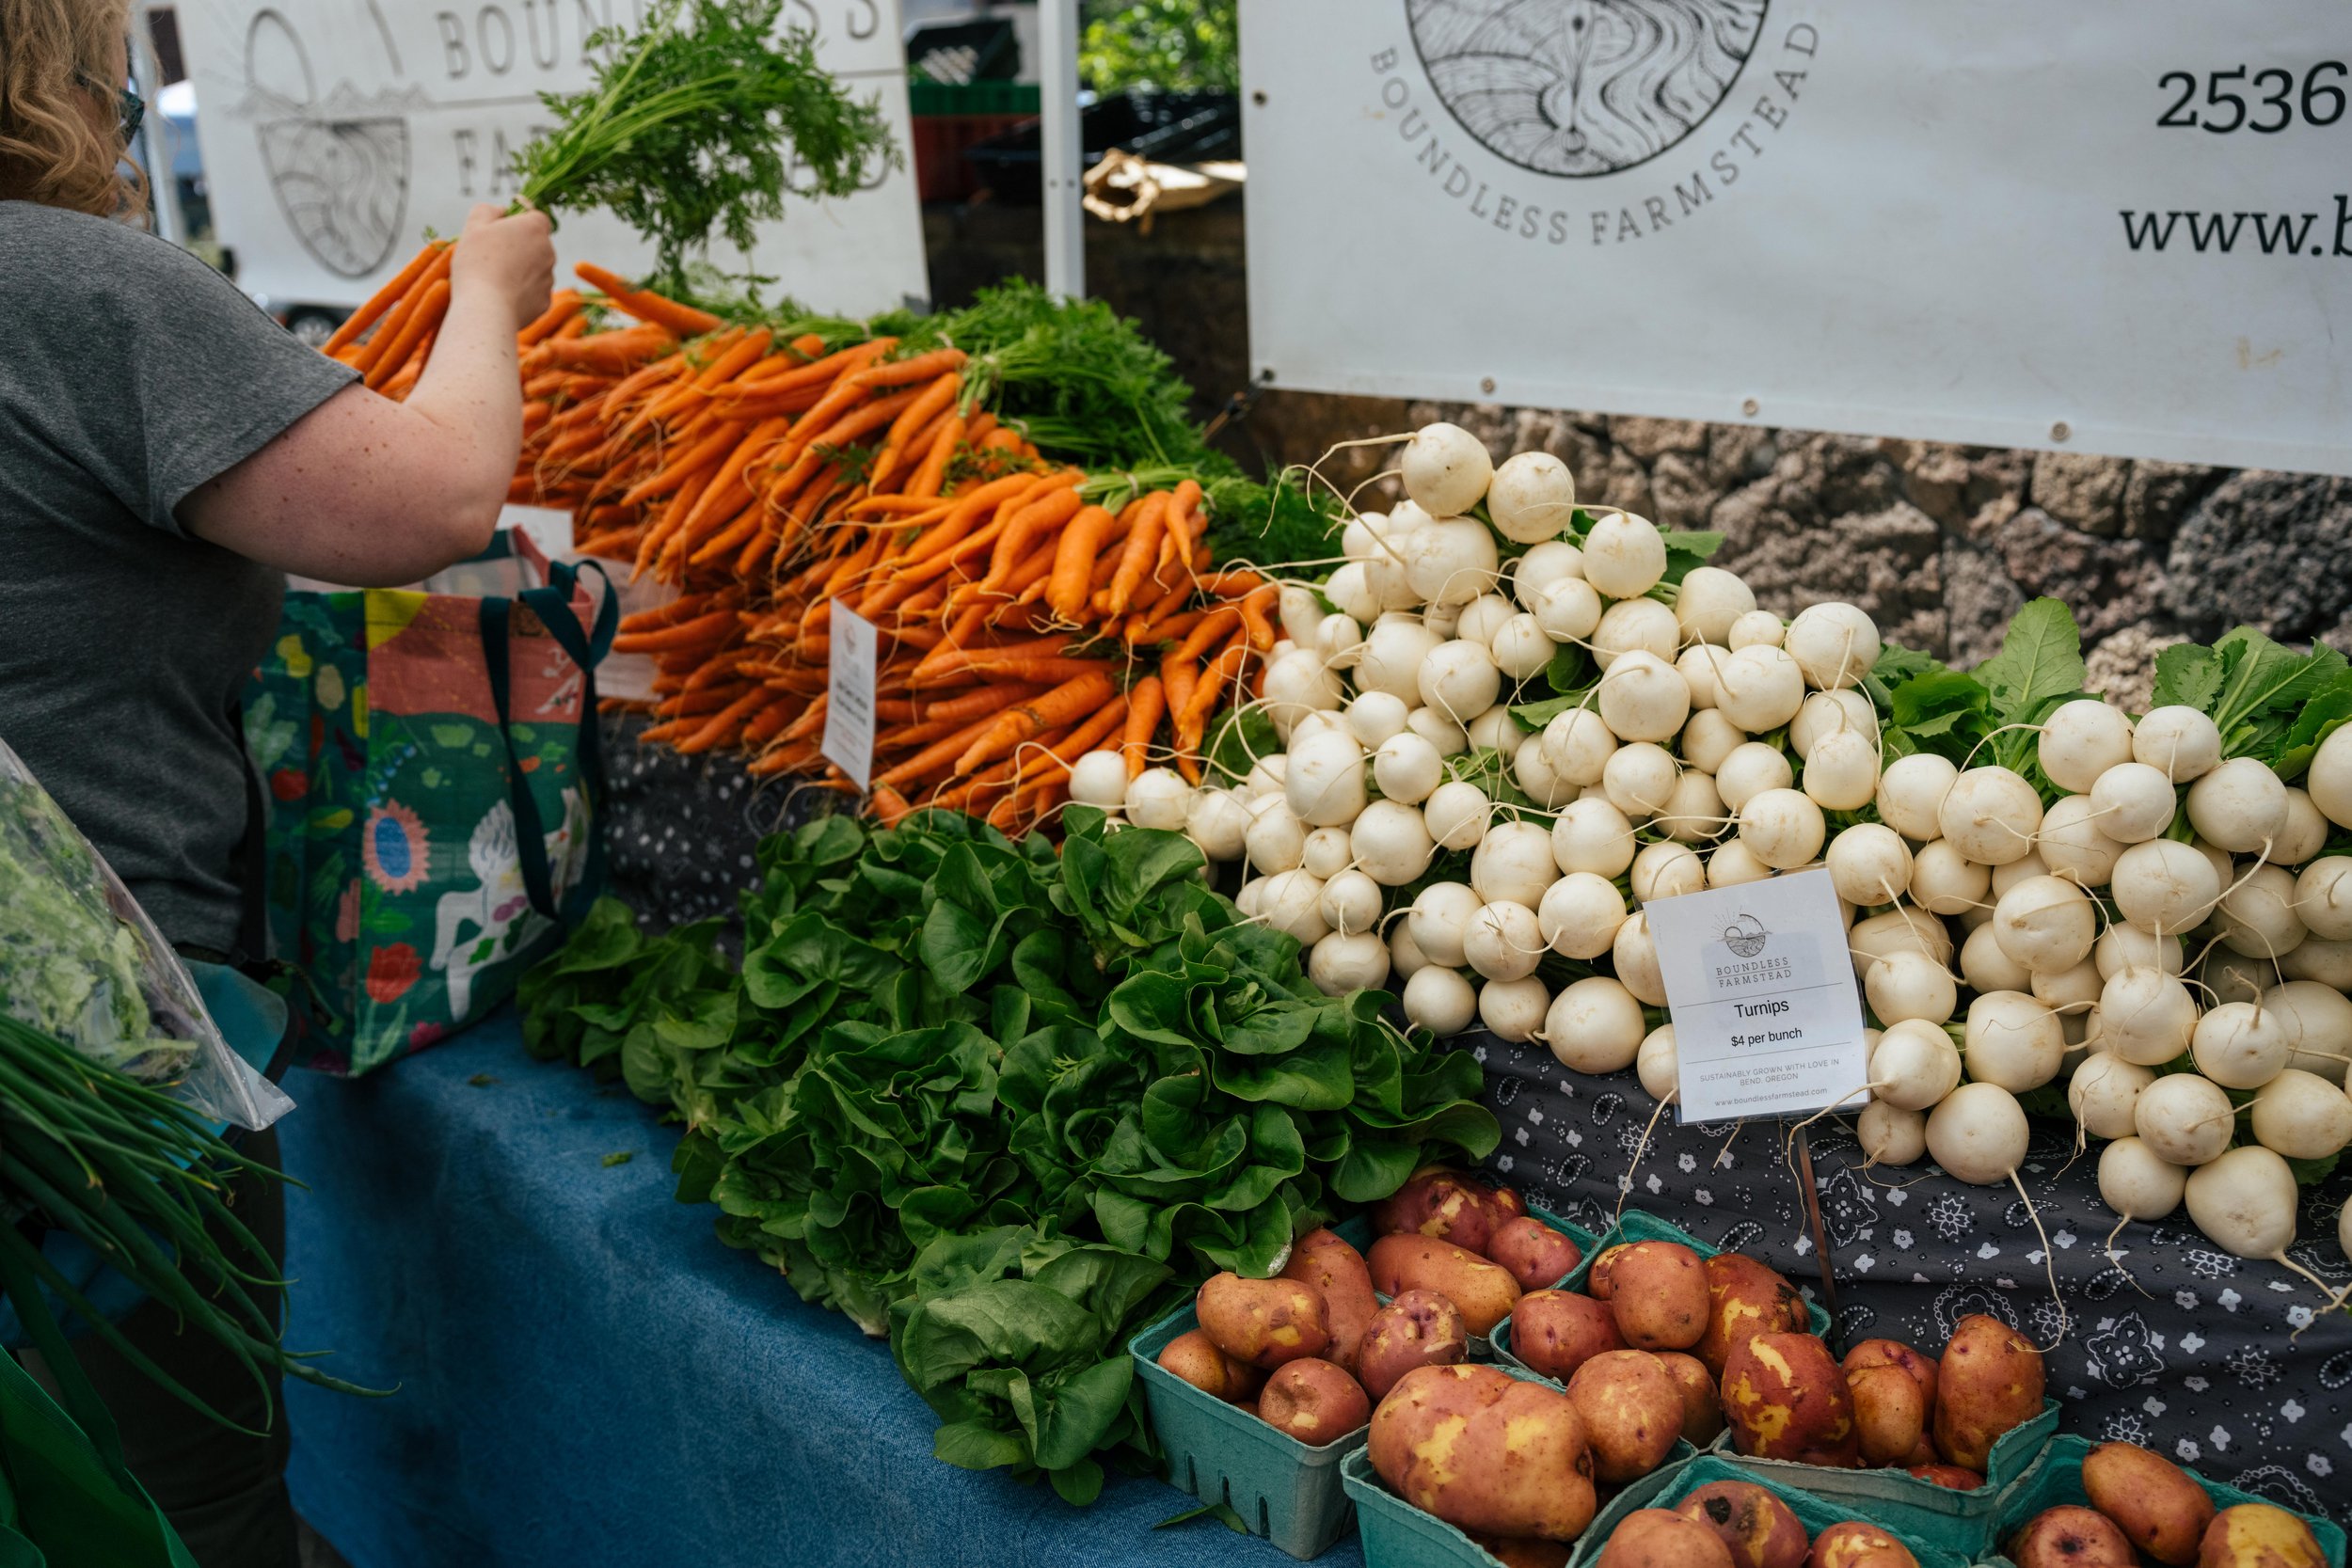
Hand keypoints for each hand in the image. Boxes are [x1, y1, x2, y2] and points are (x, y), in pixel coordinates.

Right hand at [450, 203, 554, 332]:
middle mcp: (549, 252)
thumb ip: (489, 210)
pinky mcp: (545, 302)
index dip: (518, 221)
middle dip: (518, 247)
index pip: (535, 217)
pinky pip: (533, 291)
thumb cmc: (477, 263)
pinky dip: (520, 292)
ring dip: (520, 270)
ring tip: (494, 278)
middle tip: (491, 256)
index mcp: (535, 229)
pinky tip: (502, 295)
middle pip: (536, 244)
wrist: (486, 309)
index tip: (500, 230)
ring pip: (535, 269)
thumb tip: (502, 211)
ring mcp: (549, 279)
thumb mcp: (474, 225)